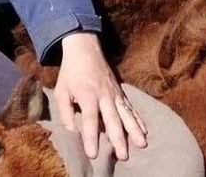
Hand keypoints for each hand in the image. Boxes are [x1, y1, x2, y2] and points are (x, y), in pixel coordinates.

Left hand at [54, 32, 147, 160]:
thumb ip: (66, 112)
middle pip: (113, 120)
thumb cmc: (71, 72)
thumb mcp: (61, 91)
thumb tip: (72, 130)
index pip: (90, 120)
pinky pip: (130, 107)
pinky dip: (138, 119)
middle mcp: (104, 95)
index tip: (93, 154)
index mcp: (88, 95)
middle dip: (119, 138)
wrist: (85, 48)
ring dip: (134, 130)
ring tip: (142, 144)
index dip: (92, 137)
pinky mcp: (120, 92)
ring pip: (126, 114)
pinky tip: (144, 131)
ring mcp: (115, 93)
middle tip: (124, 155)